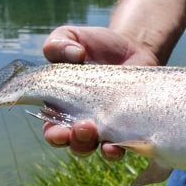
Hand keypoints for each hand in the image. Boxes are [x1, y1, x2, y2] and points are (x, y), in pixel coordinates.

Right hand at [42, 26, 158, 159]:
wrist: (133, 47)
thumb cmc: (96, 45)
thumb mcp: (72, 37)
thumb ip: (59, 42)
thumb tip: (73, 54)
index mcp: (61, 106)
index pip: (52, 129)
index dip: (54, 135)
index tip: (58, 131)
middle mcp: (83, 122)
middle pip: (76, 144)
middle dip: (77, 142)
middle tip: (84, 127)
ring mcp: (108, 126)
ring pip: (99, 148)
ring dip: (99, 147)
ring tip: (103, 138)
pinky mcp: (131, 125)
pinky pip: (126, 144)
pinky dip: (122, 147)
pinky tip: (122, 143)